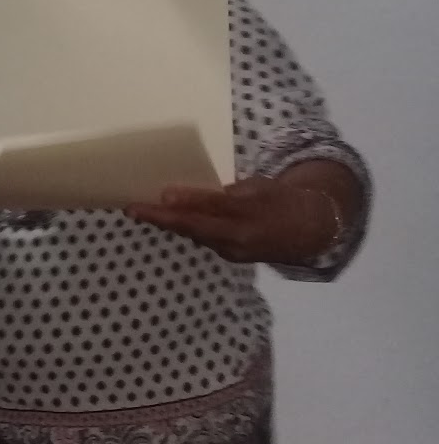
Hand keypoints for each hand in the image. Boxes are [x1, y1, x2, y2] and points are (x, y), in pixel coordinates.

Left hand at [129, 177, 337, 264]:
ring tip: (142, 211)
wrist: (311, 231)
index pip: (211, 206)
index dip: (186, 201)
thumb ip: (225, 194)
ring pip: (196, 235)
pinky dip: (187, 230)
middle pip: (195, 226)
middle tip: (132, 209)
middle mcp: (239, 237)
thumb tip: (185, 196)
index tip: (161, 194)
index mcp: (249, 212)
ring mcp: (234, 250)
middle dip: (162, 218)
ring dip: (169, 224)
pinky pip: (204, 240)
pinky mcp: (232, 256)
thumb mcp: (257, 187)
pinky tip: (168, 220)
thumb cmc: (281, 199)